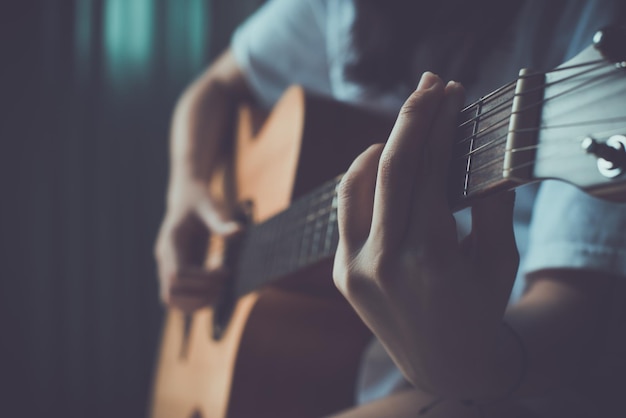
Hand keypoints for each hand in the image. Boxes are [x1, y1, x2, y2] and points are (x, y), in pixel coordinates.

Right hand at [154, 177, 239, 312]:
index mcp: (171, 241)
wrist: (188, 197)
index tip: (225, 271)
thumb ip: (221, 222)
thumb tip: (238, 231)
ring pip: (170, 299)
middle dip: (199, 295)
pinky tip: (214, 292)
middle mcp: (164, 257)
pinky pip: (178, 298)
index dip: (202, 279)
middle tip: (224, 287)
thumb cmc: (200, 201)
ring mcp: (167, 266)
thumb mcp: (211, 207)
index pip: (177, 274)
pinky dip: (194, 302)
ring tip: (219, 294)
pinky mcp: (175, 272)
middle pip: (171, 291)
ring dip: (195, 303)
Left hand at [333, 72, 518, 398]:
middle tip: (428, 84)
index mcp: (431, 260)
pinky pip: (345, 211)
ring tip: (407, 125)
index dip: (439, 125)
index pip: (429, 172)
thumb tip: (479, 150)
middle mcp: (384, 263)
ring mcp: (355, 270)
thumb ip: (487, 204)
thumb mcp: (498, 261)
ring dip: (382, 145)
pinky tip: (379, 161)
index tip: (450, 92)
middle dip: (411, 117)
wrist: (443, 366)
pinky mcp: (341, 274)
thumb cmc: (480, 311)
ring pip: (357, 185)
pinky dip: (360, 179)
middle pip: (391, 168)